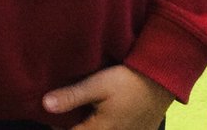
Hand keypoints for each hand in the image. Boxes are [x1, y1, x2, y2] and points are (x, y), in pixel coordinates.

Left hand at [42, 64, 172, 128]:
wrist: (161, 81)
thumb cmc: (127, 81)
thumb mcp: (96, 85)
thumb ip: (71, 97)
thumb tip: (45, 105)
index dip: (58, 127)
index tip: (51, 117)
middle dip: (75, 126)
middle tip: (64, 116)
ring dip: (90, 125)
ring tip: (82, 114)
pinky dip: (104, 126)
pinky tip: (100, 115)